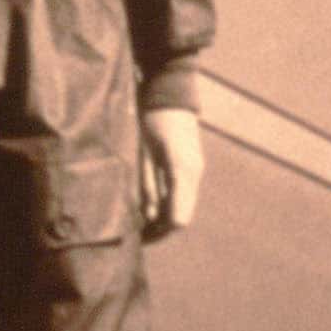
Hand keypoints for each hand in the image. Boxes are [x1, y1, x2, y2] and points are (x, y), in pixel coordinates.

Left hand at [139, 105, 203, 241]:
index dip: (159, 234)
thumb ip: (147, 184)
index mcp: (182, 173)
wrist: (168, 90)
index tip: (139, 240)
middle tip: (137, 237)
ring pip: (181, 206)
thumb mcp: (143, 151)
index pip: (177, 219)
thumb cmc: (151, 118)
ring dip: (163, 218)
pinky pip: (180, 193)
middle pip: (181, 216)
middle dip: (160, 230)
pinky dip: (167, 204)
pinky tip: (149, 206)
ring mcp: (194, 169)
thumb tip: (149, 217)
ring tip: (139, 224)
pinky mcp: (190, 164)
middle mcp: (192, 174)